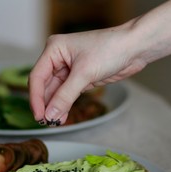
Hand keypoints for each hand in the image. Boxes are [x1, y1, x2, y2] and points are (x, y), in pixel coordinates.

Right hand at [28, 24, 146, 124]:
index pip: (37, 77)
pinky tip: (62, 116)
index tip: (39, 115)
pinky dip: (65, 105)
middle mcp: (59, 58)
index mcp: (54, 49)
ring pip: (56, 91)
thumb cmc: (110, 49)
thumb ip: (65, 96)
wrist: (134, 48)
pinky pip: (67, 94)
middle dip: (45, 104)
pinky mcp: (80, 77)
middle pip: (44, 85)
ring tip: (54, 122)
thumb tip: (51, 114)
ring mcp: (70, 68)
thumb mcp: (84, 74)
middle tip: (46, 122)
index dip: (36, 98)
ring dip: (55, 106)